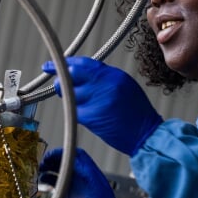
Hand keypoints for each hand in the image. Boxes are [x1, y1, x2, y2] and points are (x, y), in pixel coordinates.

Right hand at [39, 148, 118, 197]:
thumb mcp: (97, 191)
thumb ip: (88, 174)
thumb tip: (77, 160)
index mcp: (91, 174)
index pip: (77, 156)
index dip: (64, 153)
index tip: (52, 155)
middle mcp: (82, 178)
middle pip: (66, 162)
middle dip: (54, 160)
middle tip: (42, 162)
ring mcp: (74, 186)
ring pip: (59, 171)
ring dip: (49, 169)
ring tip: (39, 171)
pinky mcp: (66, 196)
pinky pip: (56, 183)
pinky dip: (48, 180)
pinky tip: (41, 181)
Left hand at [43, 56, 162, 155]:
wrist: (146, 134)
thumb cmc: (136, 112)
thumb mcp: (124, 85)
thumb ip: (104, 78)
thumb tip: (79, 74)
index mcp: (113, 75)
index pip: (83, 63)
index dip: (65, 64)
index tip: (51, 65)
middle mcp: (105, 84)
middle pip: (72, 74)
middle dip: (61, 80)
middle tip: (60, 85)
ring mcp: (97, 100)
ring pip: (70, 94)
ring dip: (69, 99)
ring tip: (81, 105)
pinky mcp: (91, 116)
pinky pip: (74, 110)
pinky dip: (76, 113)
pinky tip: (90, 117)